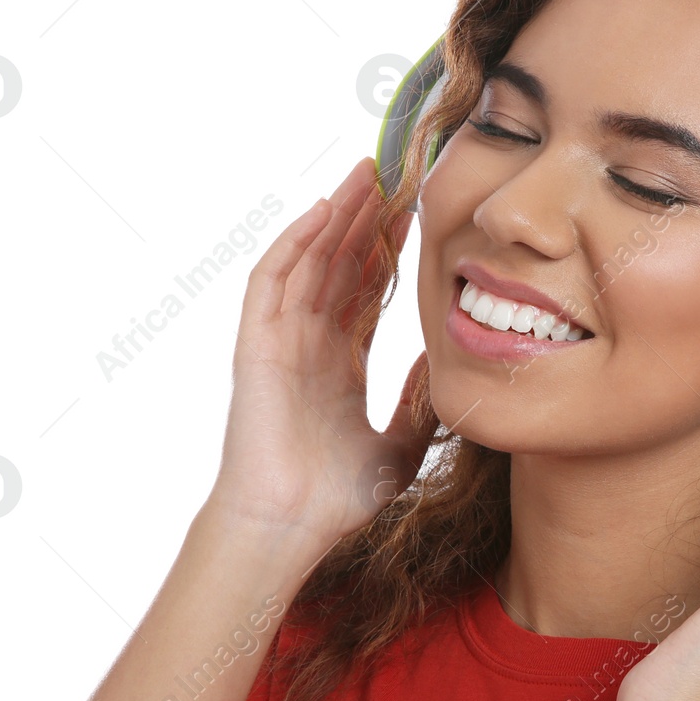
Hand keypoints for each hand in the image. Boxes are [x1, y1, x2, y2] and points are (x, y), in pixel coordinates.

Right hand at [203, 155, 434, 547]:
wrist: (291, 526)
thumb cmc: (337, 498)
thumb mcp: (400, 445)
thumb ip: (420, 401)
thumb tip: (442, 359)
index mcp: (339, 363)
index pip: (366, 290)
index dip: (388, 250)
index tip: (417, 214)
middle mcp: (309, 343)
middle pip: (339, 264)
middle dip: (366, 219)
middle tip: (398, 175)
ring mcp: (281, 340)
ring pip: (309, 260)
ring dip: (336, 216)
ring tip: (367, 174)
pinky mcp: (257, 344)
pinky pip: (273, 280)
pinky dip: (295, 242)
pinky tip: (322, 210)